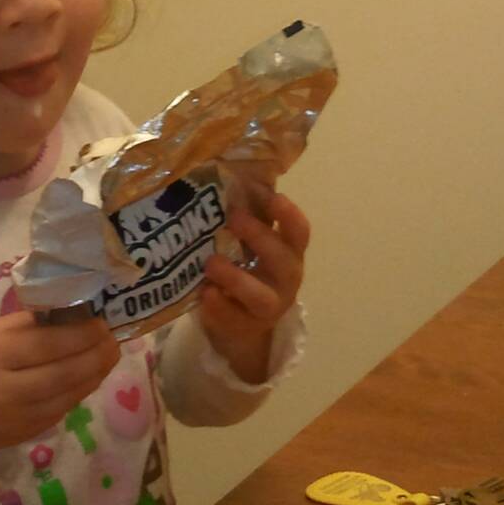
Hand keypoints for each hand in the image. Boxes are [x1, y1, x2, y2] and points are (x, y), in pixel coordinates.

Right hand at [0, 310, 119, 449]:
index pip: (47, 345)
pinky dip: (77, 392)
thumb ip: (24, 326)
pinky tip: (88, 378)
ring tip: (109, 357)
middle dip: (95, 355)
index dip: (80, 334)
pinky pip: (59, 411)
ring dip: (93, 375)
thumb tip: (68, 315)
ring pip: (67, 395)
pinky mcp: (23, 435)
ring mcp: (17, 418)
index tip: (102, 322)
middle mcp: (7, 390)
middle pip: (63, 373)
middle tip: (115, 340)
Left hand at [199, 187, 309, 383]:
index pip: (299, 232)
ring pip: (260, 296)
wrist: (241, 321)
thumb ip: (244, 218)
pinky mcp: (245, 327)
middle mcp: (284, 280)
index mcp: (288, 253)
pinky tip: (205, 293)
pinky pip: (233, 319)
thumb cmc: (246, 267)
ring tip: (211, 263)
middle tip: (234, 219)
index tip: (275, 197)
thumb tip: (223, 177)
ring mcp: (267, 307)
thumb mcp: (249, 244)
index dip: (290, 216)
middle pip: (283, 260)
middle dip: (260, 238)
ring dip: (236, 278)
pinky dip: (218, 306)